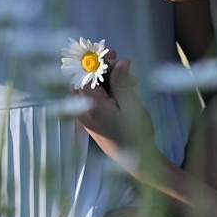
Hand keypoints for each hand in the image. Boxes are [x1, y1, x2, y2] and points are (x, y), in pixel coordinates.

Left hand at [74, 49, 155, 168]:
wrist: (132, 161)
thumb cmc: (134, 136)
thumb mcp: (132, 107)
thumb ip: (122, 83)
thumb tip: (121, 61)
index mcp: (91, 106)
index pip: (85, 73)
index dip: (98, 60)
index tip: (114, 54)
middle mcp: (82, 109)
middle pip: (81, 76)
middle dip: (99, 65)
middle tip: (119, 60)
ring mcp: (83, 113)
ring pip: (85, 84)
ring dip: (103, 75)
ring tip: (128, 76)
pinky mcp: (88, 116)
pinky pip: (90, 94)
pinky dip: (103, 86)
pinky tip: (124, 86)